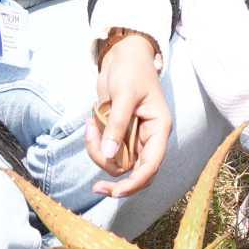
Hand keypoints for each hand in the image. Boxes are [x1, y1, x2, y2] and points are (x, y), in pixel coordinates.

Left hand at [87, 30, 170, 195]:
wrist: (122, 56)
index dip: (135, 183)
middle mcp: (148, 138)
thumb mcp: (123, 95)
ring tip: (89, 125)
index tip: (114, 191)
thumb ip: (116, 125)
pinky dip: (94, 143)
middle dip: (111, 175)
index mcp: (158, 129)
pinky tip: (90, 122)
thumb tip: (109, 156)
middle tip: (94, 186)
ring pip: (115, 163)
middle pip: (132, 171)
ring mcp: (133, 138)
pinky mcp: (118, 134)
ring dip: (97, 152)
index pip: (151, 165)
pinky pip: (105, 151)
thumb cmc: (131, 71)